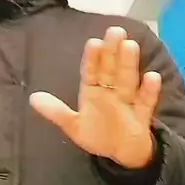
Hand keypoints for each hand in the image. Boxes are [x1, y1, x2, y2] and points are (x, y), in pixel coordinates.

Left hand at [29, 26, 161, 168]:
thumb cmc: (97, 134)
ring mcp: (127, 102)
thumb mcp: (73, 125)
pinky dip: (149, 91)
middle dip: (112, 52)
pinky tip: (152, 77)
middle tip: (115, 31)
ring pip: (127, 81)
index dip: (92, 59)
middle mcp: (110, 92)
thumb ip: (56, 112)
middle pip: (111, 70)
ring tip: (130, 45)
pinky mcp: (141, 116)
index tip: (93, 42)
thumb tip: (32, 98)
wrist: (121, 153)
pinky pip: (145, 102)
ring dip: (128, 65)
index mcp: (93, 92)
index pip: (91, 72)